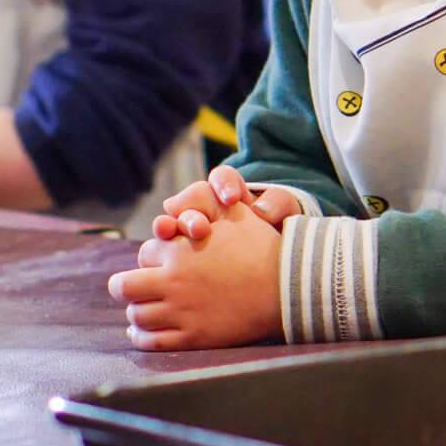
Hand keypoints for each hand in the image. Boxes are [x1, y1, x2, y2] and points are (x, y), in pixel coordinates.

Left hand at [108, 200, 284, 349]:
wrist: (285, 288)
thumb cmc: (260, 248)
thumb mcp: (234, 215)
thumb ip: (204, 206)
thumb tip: (176, 206)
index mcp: (177, 250)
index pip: (143, 254)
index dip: (149, 258)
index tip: (157, 264)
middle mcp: (173, 281)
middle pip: (124, 286)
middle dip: (125, 285)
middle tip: (132, 288)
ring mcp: (181, 311)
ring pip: (136, 315)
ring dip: (135, 312)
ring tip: (140, 312)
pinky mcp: (191, 337)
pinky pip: (151, 341)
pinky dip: (141, 336)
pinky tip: (143, 332)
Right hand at [151, 165, 302, 242]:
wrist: (278, 266)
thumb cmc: (280, 233)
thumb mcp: (286, 215)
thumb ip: (278, 203)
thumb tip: (261, 209)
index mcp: (232, 193)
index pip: (222, 178)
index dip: (223, 184)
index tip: (230, 199)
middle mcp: (208, 209)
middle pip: (191, 201)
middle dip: (191, 210)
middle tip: (199, 228)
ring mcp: (191, 233)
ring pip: (172, 222)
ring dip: (167, 225)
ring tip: (165, 231)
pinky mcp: (182, 254)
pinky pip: (166, 249)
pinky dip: (161, 249)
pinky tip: (159, 255)